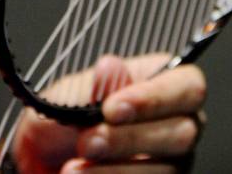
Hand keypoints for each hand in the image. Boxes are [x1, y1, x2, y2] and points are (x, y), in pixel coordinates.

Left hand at [13, 55, 205, 172]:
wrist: (43, 163)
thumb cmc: (65, 121)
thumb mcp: (73, 96)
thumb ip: (95, 85)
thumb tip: (109, 68)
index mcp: (164, 84)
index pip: (188, 85)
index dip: (154, 98)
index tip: (111, 109)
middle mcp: (179, 123)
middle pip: (183, 132)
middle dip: (128, 138)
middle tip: (87, 141)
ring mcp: (173, 163)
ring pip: (166, 170)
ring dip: (114, 170)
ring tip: (73, 167)